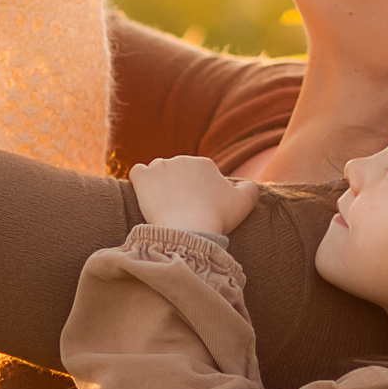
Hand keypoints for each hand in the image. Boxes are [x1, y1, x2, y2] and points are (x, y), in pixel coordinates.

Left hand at [129, 156, 259, 236]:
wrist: (189, 229)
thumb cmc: (217, 217)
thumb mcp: (245, 203)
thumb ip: (250, 189)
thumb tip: (246, 185)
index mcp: (205, 163)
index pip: (198, 175)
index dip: (197, 191)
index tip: (196, 208)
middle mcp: (182, 159)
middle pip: (178, 172)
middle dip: (178, 187)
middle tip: (179, 210)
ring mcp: (160, 166)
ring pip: (158, 171)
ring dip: (159, 184)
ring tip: (162, 206)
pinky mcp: (143, 177)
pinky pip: (137, 172)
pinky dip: (140, 182)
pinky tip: (145, 196)